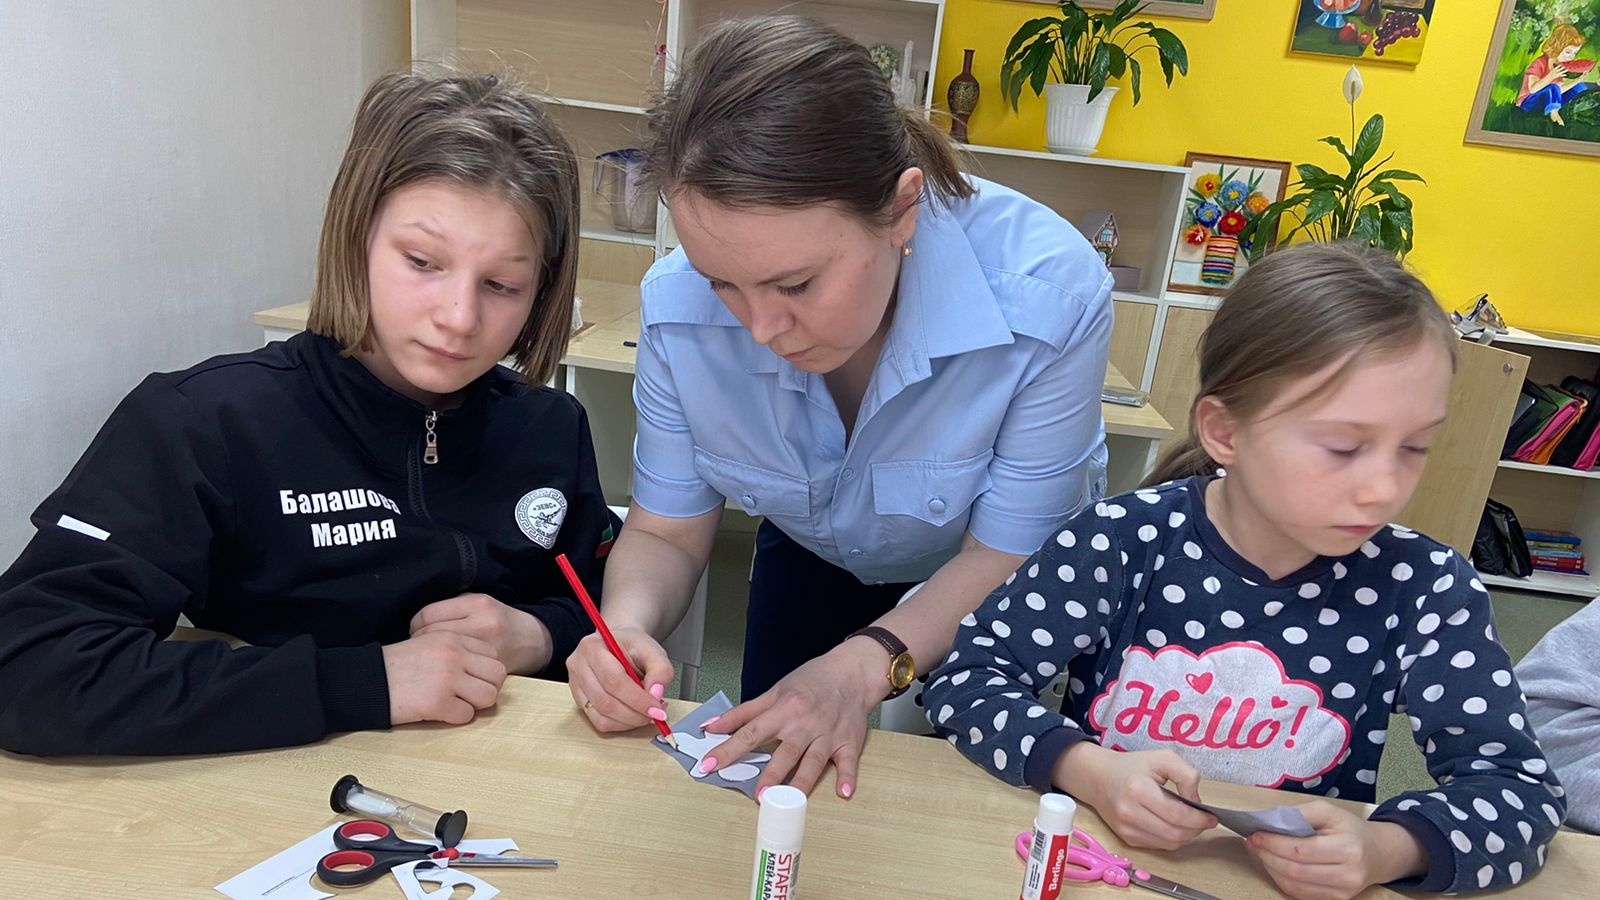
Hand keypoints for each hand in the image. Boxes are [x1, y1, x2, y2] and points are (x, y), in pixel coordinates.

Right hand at [382, 631, 507, 725]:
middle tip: (468, 695)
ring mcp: (447, 679)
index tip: (471, 678)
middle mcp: (454, 655)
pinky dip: (455, 718)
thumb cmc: (396, 665)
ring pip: (488, 696)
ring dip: (475, 704)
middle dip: (487, 688)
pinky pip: (466, 716)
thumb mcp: (428, 643)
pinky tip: (439, 711)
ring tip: (455, 703)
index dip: (485, 670)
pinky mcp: (438, 702)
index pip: (493, 654)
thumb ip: (456, 649)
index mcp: (453, 638)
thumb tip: (483, 668)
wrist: (366, 680)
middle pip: (497, 675)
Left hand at [410, 593, 550, 674]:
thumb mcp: (478, 602)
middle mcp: (482, 625)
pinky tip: (443, 668)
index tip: (415, 630)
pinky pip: (456, 671)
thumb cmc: (498, 620)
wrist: (532, 640)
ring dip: (429, 657)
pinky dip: (445, 670)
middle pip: (431, 635)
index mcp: (477, 605)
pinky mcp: (489, 669)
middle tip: (418, 646)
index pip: (428, 615)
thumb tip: (420, 621)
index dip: (415, 624)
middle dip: (419, 642)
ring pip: (441, 655)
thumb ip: (452, 608)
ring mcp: (486, 649)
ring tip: (429, 657)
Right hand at [566, 626, 673, 731]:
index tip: (657, 710)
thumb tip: (656, 695)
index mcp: (593, 647)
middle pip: (605, 702)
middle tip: (656, 715)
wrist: (619, 645)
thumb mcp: (653, 651)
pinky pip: (599, 722)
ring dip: (629, 721)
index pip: (614, 681)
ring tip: (646, 712)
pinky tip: (633, 714)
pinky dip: (620, 724)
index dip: (638, 700)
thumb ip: (661, 671)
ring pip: (601, 716)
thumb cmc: (633, 647)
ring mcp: (575, 684)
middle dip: (635, 714)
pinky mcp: (579, 700)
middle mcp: (579, 665)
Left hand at [700, 640, 882, 798]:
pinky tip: (844, 791)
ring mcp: (828, 734)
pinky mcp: (849, 742)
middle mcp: (805, 724)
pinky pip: (848, 762)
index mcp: (784, 709)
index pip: (750, 733)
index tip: (709, 765)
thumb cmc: (813, 680)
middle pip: (786, 751)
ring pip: (814, 761)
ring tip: (792, 801)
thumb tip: (712, 727)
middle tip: (758, 796)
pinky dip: (848, 776)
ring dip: (802, 781)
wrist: (852, 671)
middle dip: (772, 774)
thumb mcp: (775, 691)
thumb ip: (743, 713)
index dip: (728, 750)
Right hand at [1052, 743, 1215, 850]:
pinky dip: (1171, 839)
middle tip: (1203, 821)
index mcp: (1138, 789)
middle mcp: (1129, 812)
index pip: (1177, 815)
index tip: (1211, 816)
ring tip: (1189, 823)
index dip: (1199, 819)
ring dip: (1185, 836)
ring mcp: (1126, 828)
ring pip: (1169, 844)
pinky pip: (1158, 845)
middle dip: (1196, 829)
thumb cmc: (1132, 766)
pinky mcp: (1126, 838)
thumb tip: (1196, 801)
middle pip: (1175, 833)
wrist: (1098, 777)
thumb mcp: (1162, 758)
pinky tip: (1172, 825)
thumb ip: (1186, 775)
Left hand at [1247, 802, 1424, 899]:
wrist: (1378, 853)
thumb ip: (1300, 813)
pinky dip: (1282, 879)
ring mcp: (1342, 892)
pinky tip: (1275, 865)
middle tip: (1253, 842)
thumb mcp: (1329, 811)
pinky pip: (1300, 893)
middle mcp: (1348, 874)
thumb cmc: (1350, 829)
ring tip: (1261, 852)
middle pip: (1295, 870)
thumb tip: (1270, 821)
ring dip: (1271, 868)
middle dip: (1268, 855)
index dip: (1273, 843)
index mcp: (1348, 848)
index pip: (1301, 850)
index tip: (1255, 834)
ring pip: (1294, 885)